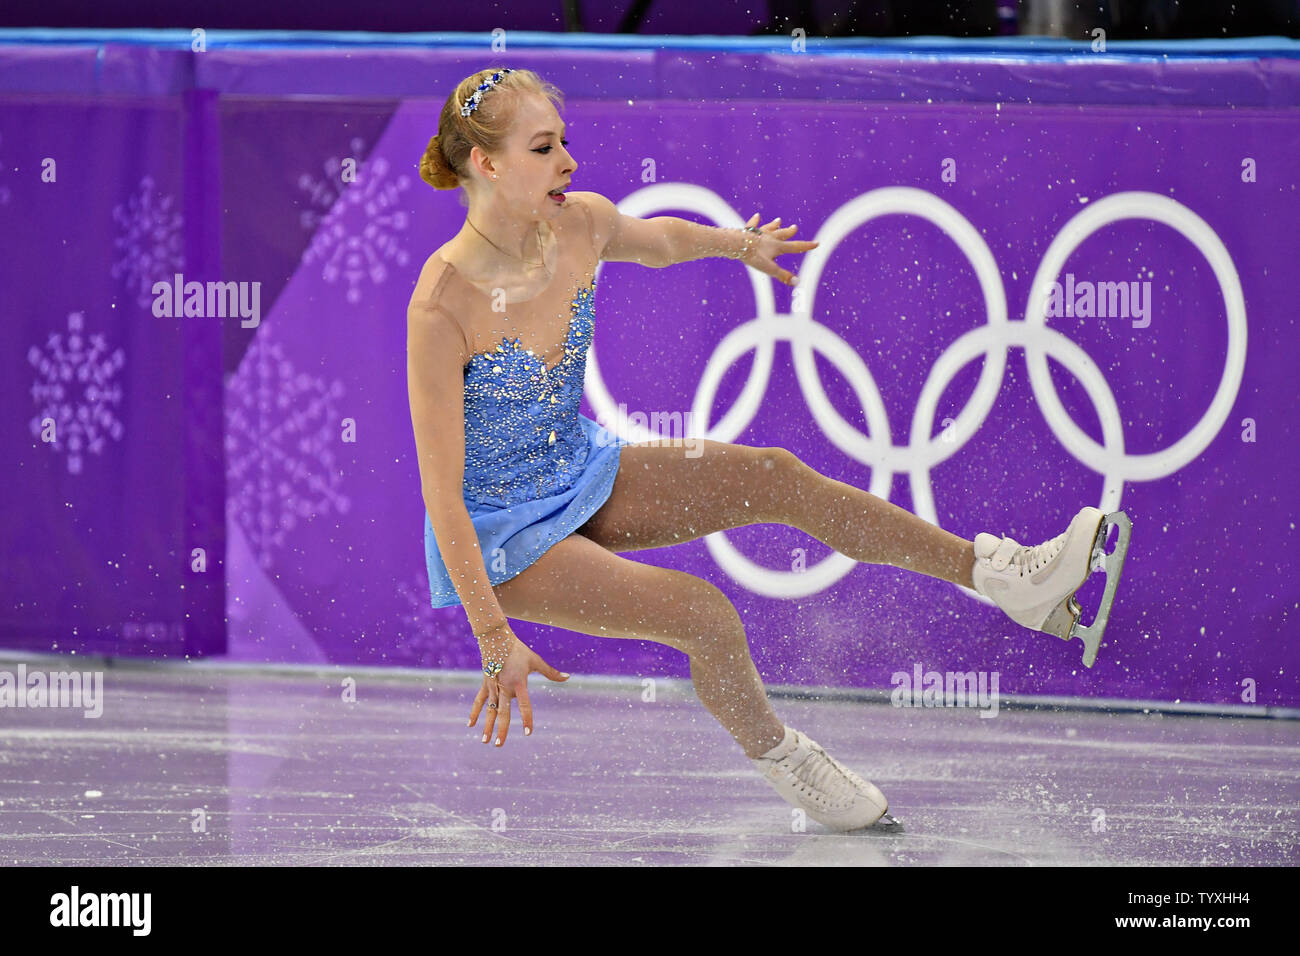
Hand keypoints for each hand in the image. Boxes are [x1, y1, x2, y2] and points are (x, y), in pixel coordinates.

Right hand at [468, 622, 570, 746]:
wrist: (497, 639)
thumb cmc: (518, 650)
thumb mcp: (535, 660)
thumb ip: (550, 672)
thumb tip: (568, 677)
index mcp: (518, 683)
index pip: (524, 705)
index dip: (526, 718)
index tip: (527, 732)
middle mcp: (504, 687)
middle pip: (503, 712)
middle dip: (501, 730)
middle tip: (499, 745)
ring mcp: (493, 687)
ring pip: (490, 710)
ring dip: (487, 726)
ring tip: (485, 741)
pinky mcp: (485, 684)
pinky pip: (479, 701)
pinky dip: (474, 712)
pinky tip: (470, 725)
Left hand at [741, 212, 818, 286]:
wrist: (737, 244)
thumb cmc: (753, 257)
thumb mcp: (769, 269)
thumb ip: (783, 275)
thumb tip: (798, 282)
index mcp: (777, 247)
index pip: (795, 247)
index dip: (807, 246)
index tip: (817, 243)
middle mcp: (770, 238)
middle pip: (782, 234)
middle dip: (789, 232)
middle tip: (795, 227)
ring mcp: (759, 233)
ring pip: (769, 228)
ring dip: (774, 225)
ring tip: (779, 220)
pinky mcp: (747, 231)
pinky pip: (752, 224)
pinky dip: (755, 221)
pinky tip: (756, 216)